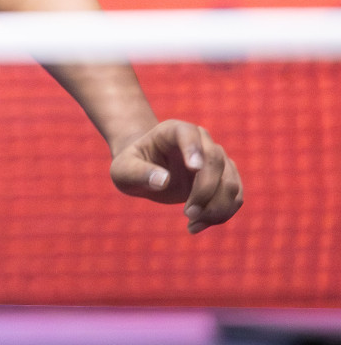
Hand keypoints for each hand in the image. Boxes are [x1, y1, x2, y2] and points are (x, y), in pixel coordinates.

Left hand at [109, 120, 242, 233]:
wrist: (144, 171)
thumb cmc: (131, 166)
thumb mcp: (123, 170)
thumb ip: (139, 173)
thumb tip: (163, 180)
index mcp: (173, 131)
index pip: (189, 134)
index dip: (193, 149)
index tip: (193, 168)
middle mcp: (200, 141)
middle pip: (216, 162)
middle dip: (205, 191)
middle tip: (187, 214)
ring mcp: (216, 159)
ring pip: (230, 183)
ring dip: (217, 208)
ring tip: (191, 224)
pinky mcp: (224, 179)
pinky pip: (234, 198)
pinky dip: (221, 215)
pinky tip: (196, 226)